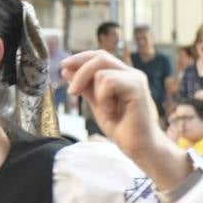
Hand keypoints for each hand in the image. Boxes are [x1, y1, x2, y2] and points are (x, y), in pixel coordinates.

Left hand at [64, 50, 188, 189]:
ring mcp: (135, 79)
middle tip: (71, 92)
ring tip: (105, 109)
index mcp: (122, 75)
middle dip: (80, 71)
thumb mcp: (97, 104)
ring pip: (101, 70)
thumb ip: (85, 87)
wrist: (139, 146)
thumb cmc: (122, 127)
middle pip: (100, 57)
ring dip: (94, 92)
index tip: (63, 66)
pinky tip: (110, 110)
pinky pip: (109, 81)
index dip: (80, 58)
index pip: (99, 56)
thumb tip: (67, 71)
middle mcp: (130, 73)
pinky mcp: (137, 88)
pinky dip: (103, 97)